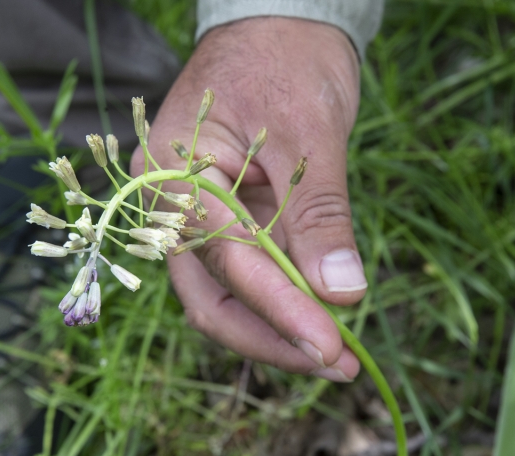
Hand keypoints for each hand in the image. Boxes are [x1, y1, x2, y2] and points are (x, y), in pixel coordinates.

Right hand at [131, 17, 366, 381]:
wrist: (278, 20)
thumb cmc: (286, 58)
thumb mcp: (311, 134)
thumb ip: (320, 215)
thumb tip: (343, 294)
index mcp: (171, 174)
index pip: (225, 261)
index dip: (279, 311)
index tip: (332, 350)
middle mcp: (171, 205)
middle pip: (210, 296)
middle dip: (272, 336)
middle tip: (337, 363)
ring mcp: (196, 215)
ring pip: (227, 293)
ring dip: (280, 324)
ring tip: (339, 349)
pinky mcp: (225, 219)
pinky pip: (247, 271)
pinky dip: (284, 295)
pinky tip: (323, 312)